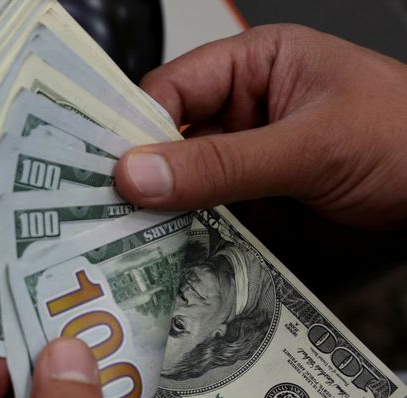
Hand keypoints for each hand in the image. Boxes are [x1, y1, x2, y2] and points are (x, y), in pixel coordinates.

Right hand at [114, 24, 406, 228]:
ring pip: (183, 183)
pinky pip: (206, 217)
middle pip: (168, 139)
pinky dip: (185, 236)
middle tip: (99, 210)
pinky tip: (159, 254)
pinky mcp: (254, 203)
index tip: (100, 168)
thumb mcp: (310, 145)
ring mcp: (247, 160)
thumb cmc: (406, 138)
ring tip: (118, 239)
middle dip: (139, 175)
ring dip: (158, 211)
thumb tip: (139, 172)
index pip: (172, 89)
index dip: (132, 126)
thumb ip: (222, 162)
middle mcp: (242, 109)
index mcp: (254, 65)